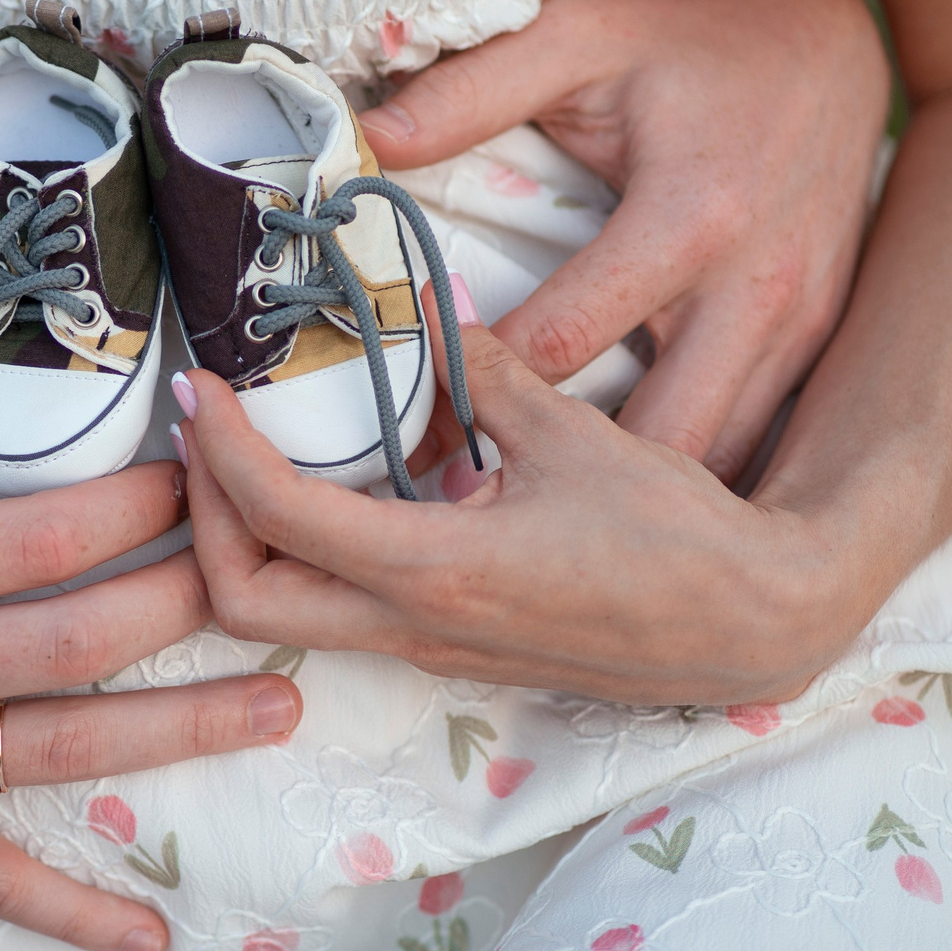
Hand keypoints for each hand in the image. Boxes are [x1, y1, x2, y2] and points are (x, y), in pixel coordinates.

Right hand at [0, 195, 299, 950]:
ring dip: (184, 734)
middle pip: (78, 641)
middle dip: (193, 606)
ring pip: (60, 752)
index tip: (214, 470)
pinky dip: (69, 915)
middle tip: (276, 576)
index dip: (147, 503)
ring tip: (284, 707)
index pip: (45, 536)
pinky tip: (151, 938)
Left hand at [173, 307, 853, 707]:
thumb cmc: (675, 537)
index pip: (278, 517)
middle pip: (245, 602)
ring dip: (246, 541)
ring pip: (288, 617)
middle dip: (201, 520)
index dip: (222, 453)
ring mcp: (431, 649)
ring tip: (250, 451)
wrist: (751, 624)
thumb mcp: (573, 434)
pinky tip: (335, 484)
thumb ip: (485, 369)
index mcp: (435, 570)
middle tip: (208, 434)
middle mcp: (416, 626)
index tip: (204, 392)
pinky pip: (341, 613)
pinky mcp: (452, 649)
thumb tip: (429, 302)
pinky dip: (306, 555)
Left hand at [360, 0, 887, 481]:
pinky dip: (682, 475)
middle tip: (465, 509)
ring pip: (711, 462)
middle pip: (654, 440)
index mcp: (691, 221)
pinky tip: (614, 490)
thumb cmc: (685, 43)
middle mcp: (758, 292)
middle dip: (562, 487)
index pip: (566, 342)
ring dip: (627, 497)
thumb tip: (368, 143)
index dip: (478, 391)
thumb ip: (472, 91)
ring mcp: (800, 332)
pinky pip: (750, 444)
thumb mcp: (576, 39)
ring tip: (531, 517)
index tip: (408, 424)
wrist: (830, 39)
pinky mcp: (817, 349)